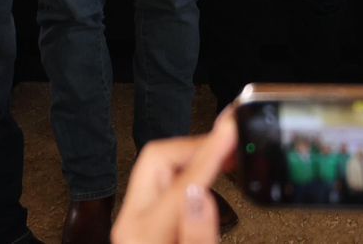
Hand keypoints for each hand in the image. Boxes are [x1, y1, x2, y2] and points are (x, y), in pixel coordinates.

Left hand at [112, 109, 236, 243]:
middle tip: (230, 143)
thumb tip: (201, 195)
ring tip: (227, 156)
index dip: (211, 151)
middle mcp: (132, 220)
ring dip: (194, 157)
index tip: (231, 129)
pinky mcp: (143, 217)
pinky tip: (211, 174)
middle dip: (197, 146)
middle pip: (158, 156)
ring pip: (160, 163)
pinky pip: (164, 178)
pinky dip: (190, 170)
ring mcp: (134, 217)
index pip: (181, 181)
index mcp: (144, 233)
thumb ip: (198, 237)